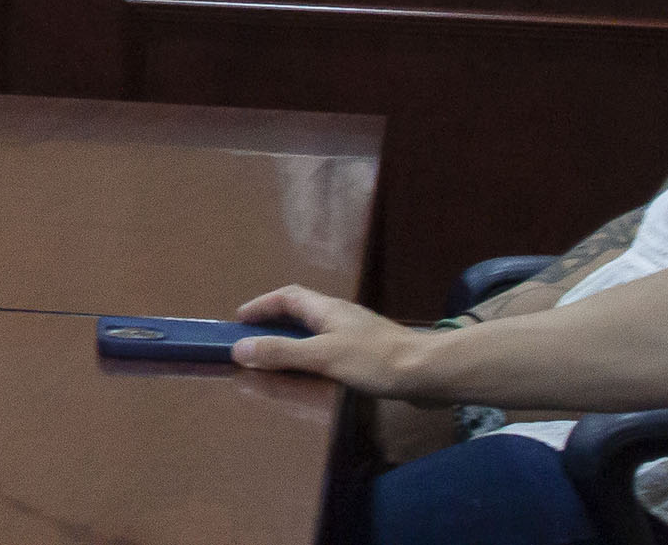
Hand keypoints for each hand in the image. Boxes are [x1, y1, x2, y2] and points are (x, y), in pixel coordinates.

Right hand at [229, 287, 439, 397]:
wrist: (428, 372)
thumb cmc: (374, 360)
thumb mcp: (322, 356)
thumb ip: (282, 352)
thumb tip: (239, 347)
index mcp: (325, 308)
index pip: (286, 297)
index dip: (261, 306)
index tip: (240, 320)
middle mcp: (339, 314)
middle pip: (300, 309)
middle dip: (275, 319)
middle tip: (255, 338)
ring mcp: (356, 332)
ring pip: (316, 328)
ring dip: (294, 337)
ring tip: (279, 355)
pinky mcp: (369, 351)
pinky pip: (330, 345)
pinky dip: (313, 352)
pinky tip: (316, 370)